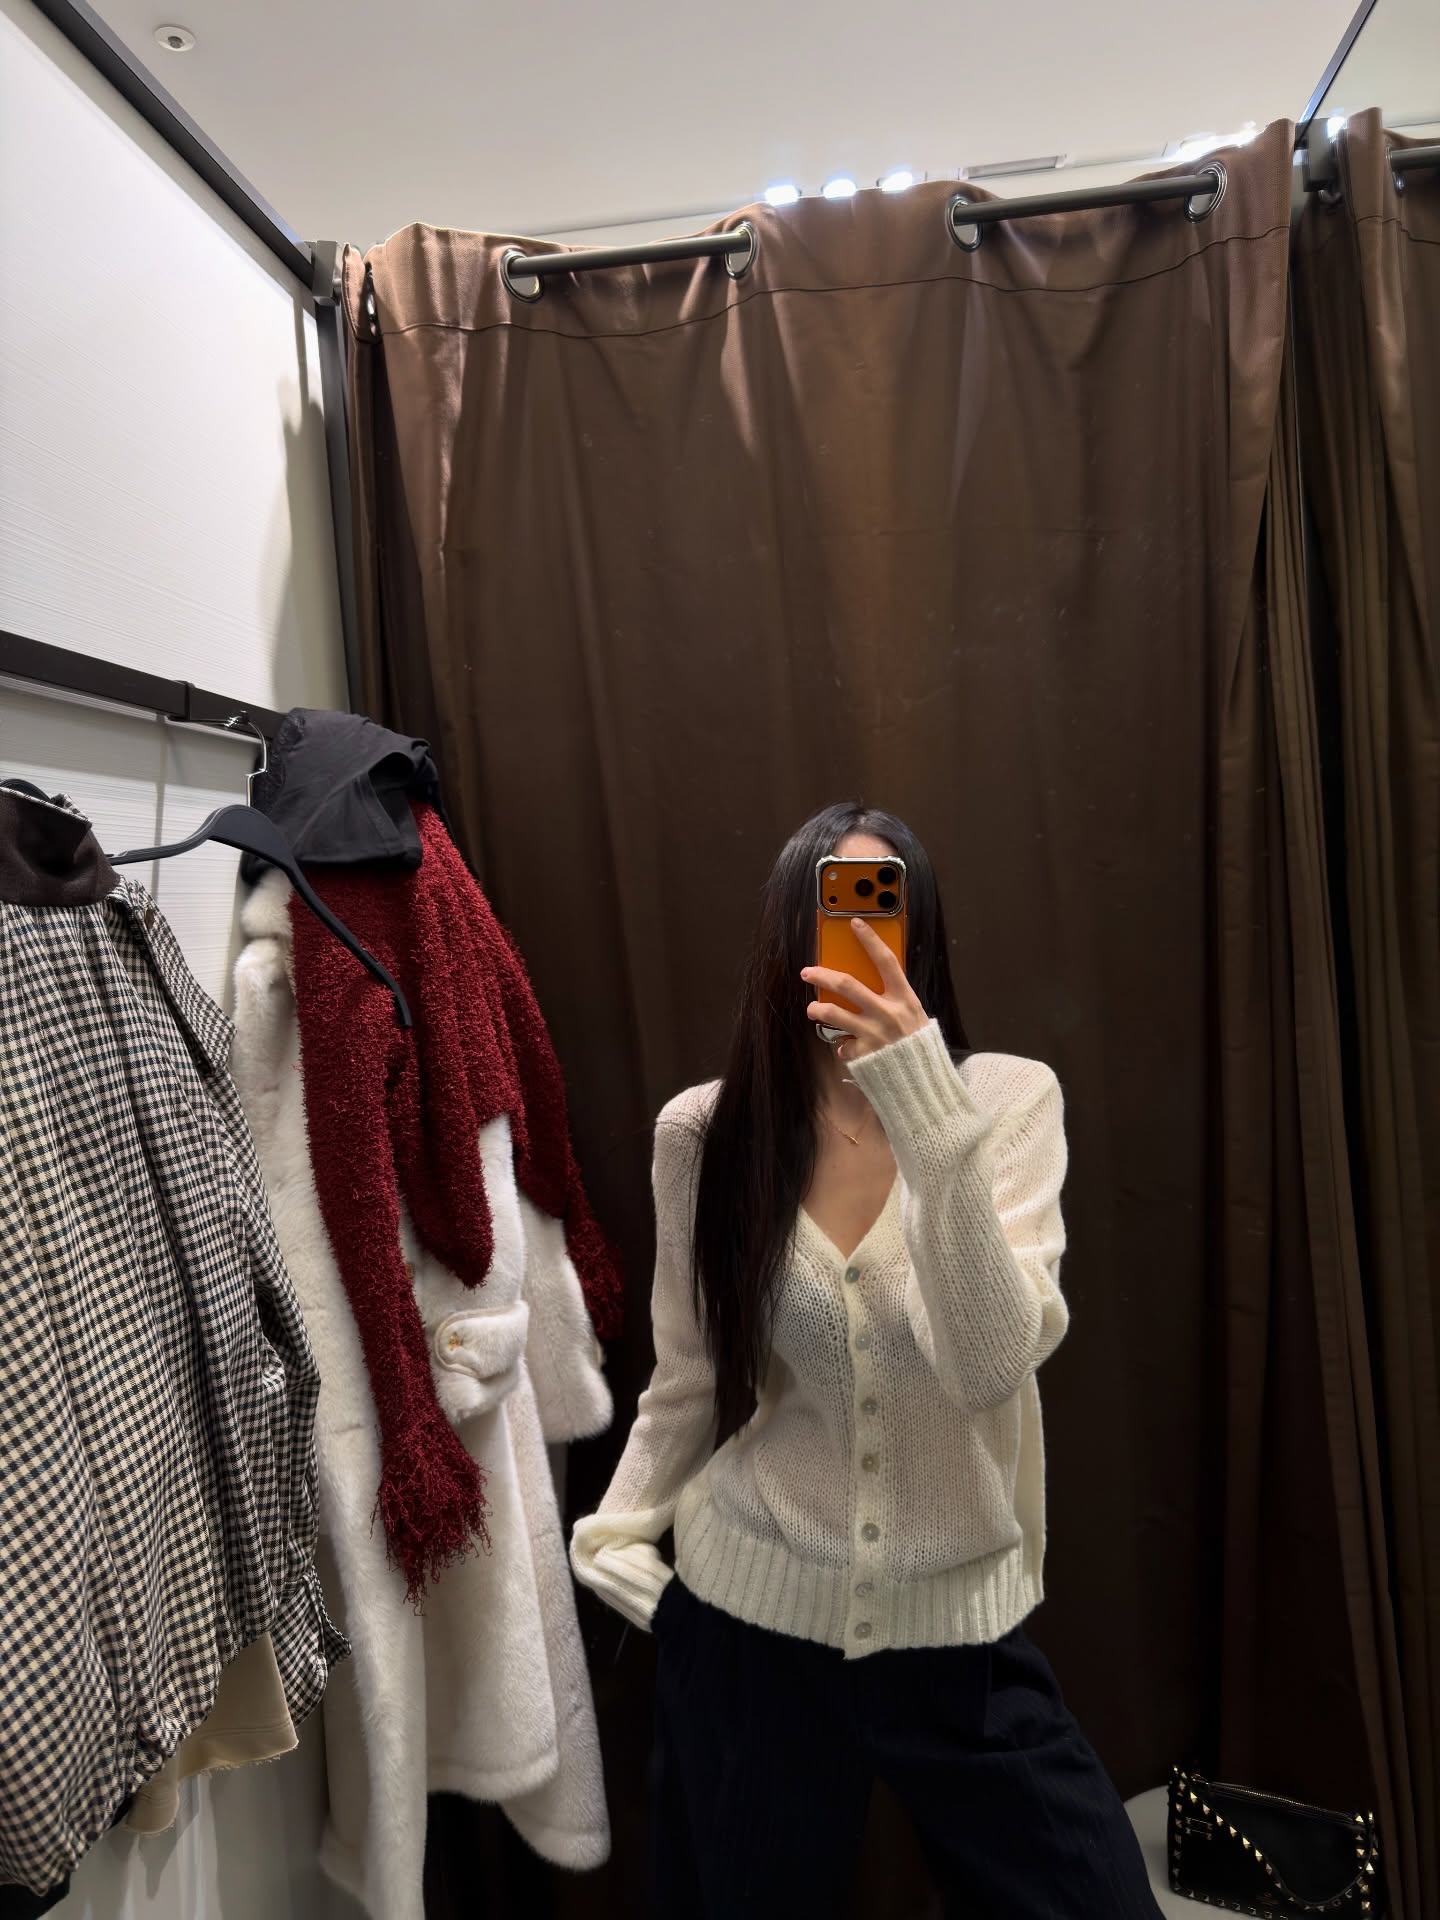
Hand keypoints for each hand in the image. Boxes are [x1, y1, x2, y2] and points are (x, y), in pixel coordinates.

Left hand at [801, 920, 929, 1061]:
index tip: (855, 923)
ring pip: (834, 1013)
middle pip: (847, 984)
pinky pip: (843, 1046)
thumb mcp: (914, 1016)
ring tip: (812, 1008)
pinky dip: (842, 1046)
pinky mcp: (864, 1053)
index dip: (870, 940)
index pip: (886, 961)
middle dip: (823, 975)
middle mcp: (889, 1013)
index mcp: (905, 999)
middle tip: (808, 972)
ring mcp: (874, 1034)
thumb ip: (894, 1000)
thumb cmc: (918, 1046)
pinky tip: (845, 1048)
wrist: (923, 1082)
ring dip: (818, 1009)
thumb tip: (872, 982)